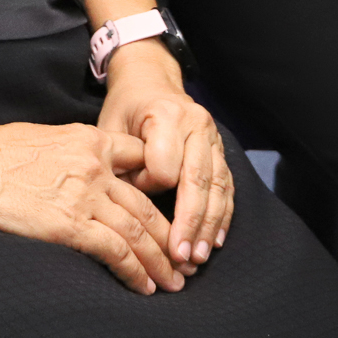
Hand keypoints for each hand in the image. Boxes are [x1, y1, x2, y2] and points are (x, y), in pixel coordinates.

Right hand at [0, 121, 185, 293]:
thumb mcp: (49, 138)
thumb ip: (76, 153)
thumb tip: (84, 171)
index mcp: (92, 141)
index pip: (143, 162)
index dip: (161, 190)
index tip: (170, 214)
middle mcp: (97, 167)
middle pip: (147, 205)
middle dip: (169, 236)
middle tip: (184, 260)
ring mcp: (85, 196)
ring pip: (138, 231)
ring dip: (159, 261)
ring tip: (173, 282)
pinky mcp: (69, 224)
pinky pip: (115, 251)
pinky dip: (134, 271)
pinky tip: (143, 286)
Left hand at [95, 43, 233, 273]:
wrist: (150, 80)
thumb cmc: (125, 108)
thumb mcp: (110, 128)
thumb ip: (120, 166)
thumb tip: (129, 208)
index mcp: (165, 115)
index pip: (164, 168)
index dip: (147, 187)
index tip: (131, 194)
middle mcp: (196, 123)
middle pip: (197, 181)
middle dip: (190, 223)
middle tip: (182, 258)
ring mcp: (213, 135)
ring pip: (218, 186)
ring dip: (209, 226)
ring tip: (199, 257)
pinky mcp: (221, 148)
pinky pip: (227, 185)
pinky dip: (223, 215)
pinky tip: (216, 240)